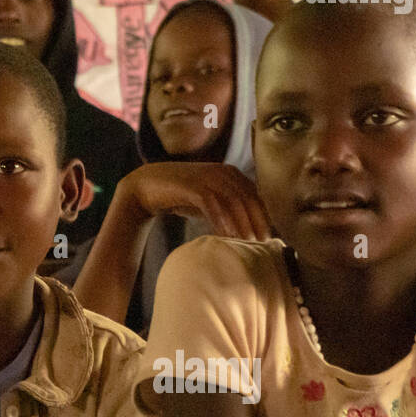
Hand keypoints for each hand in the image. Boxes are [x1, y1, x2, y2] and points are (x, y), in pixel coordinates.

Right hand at [121, 162, 271, 240]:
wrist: (148, 186)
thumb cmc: (182, 196)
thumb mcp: (210, 200)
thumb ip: (228, 207)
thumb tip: (250, 230)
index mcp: (231, 173)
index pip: (255, 196)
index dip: (264, 217)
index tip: (267, 237)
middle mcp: (223, 172)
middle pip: (248, 199)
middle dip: (257, 223)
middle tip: (261, 244)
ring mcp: (207, 177)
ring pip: (233, 202)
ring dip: (242, 225)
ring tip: (246, 244)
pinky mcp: (193, 186)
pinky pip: (213, 205)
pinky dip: (221, 222)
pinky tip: (226, 237)